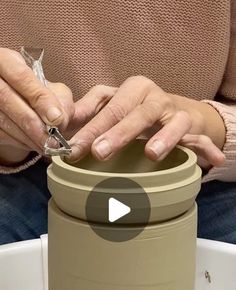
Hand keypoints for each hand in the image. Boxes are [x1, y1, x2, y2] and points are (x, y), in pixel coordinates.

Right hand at [0, 48, 74, 164]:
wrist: (14, 99)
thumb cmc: (35, 92)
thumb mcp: (49, 86)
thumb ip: (60, 99)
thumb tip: (62, 120)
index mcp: (4, 60)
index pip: (21, 77)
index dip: (40, 99)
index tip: (57, 119)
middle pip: (7, 99)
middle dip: (34, 124)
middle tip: (53, 141)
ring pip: (2, 120)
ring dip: (28, 138)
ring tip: (48, 146)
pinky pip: (0, 134)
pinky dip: (20, 142)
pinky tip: (34, 144)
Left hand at [68, 76, 225, 167]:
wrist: (174, 112)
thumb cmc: (136, 116)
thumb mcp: (112, 114)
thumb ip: (87, 121)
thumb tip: (56, 137)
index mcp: (125, 90)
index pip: (101, 101)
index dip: (85, 123)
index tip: (69, 146)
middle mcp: (147, 94)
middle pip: (127, 110)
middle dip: (112, 131)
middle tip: (97, 151)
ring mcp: (169, 107)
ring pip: (161, 120)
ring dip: (159, 137)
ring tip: (151, 153)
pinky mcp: (189, 123)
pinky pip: (194, 136)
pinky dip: (201, 147)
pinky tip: (210, 160)